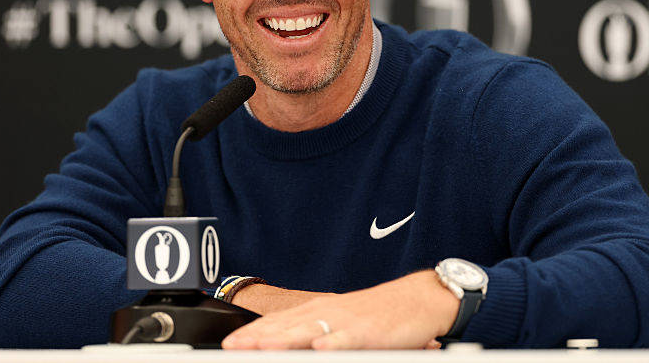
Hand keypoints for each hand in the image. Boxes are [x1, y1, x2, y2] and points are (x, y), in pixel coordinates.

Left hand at [221, 269, 458, 349]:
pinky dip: (333, 342)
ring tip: (261, 347)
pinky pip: (348, 338)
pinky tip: (319, 349)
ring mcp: (348, 321)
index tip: (228, 344)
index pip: (278, 322)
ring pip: (309, 331)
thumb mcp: (342, 321)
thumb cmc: (381, 314)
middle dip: (257, 338)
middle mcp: (328, 312)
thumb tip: (293, 347)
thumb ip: (315, 333)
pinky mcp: (370, 331)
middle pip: (286, 326)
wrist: (420, 299)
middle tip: (231, 348)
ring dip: (284, 339)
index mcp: (319, 310)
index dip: (252, 333)